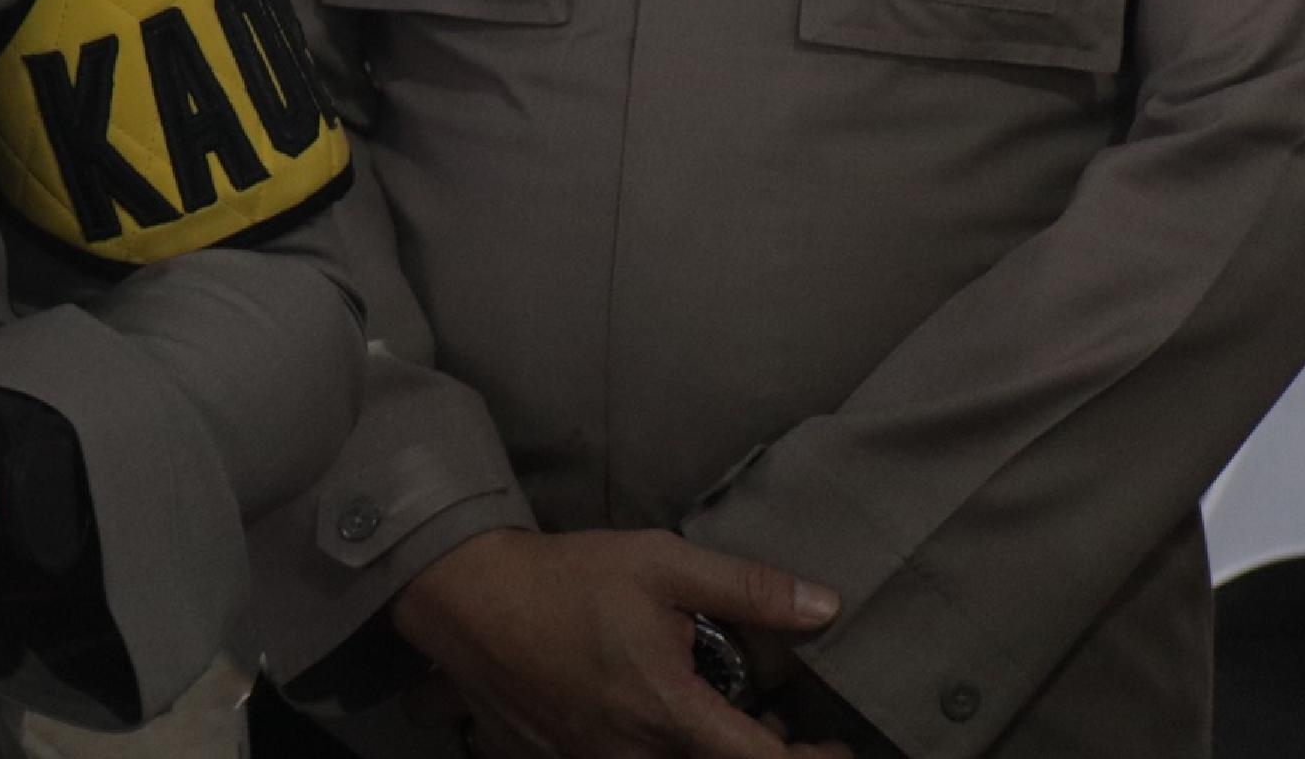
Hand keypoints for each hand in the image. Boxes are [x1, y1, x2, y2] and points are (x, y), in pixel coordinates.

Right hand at [393, 528, 847, 758]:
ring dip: (711, 751)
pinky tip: (662, 712)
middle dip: (760, 753)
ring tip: (721, 712)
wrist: (467, 600)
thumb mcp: (660, 564)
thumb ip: (747, 589)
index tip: (836, 746)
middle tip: (775, 718)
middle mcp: (639, 756)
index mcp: (670, 712)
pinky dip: (667, 747)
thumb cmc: (567, 578)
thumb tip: (827, 607)